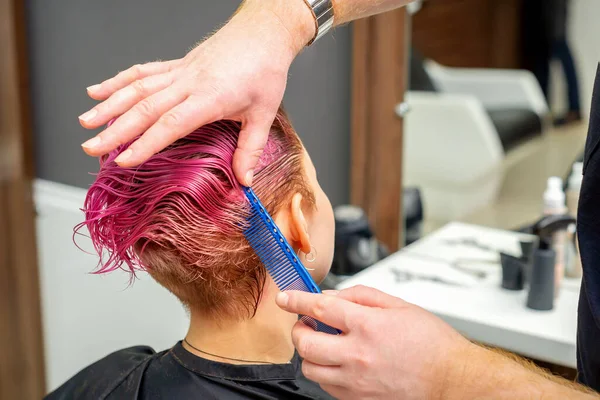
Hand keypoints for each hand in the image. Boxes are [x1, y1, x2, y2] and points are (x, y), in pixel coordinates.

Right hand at [78, 0, 313, 185]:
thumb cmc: (265, 71)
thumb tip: (245, 181)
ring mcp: (180, 71)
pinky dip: (118, 81)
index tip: (124, 160)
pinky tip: (97, 90)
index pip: (171, 124)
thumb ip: (250, 148)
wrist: (264, 33)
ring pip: (137, 87)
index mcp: (210, 98)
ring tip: (86, 123)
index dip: (146, 143)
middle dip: (115, 130)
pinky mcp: (177, 64)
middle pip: (145, 107)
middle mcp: (189, 83)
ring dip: (109, 104)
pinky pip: (143, 72)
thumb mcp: (264, 113)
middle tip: (90, 148)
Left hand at [276, 285, 474, 399]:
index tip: (285, 297)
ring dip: (310, 354)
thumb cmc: (431, 343)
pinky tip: (338, 362)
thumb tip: (333, 296)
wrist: (452, 379)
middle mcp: (358, 355)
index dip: (297, 300)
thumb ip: (362, 297)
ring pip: (311, 369)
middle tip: (305, 323)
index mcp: (368, 326)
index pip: (319, 308)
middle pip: (306, 344)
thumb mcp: (399, 306)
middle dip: (298, 330)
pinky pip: (327, 386)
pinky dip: (325, 372)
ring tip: (323, 344)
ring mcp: (357, 382)